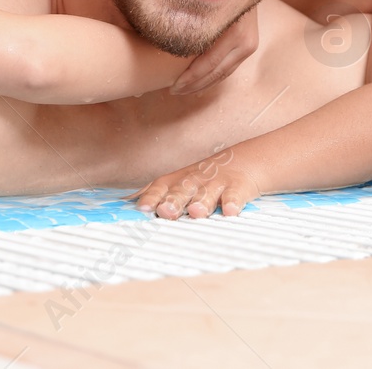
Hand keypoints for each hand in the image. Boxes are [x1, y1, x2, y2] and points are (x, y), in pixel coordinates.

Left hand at [135, 147, 262, 218]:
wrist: (247, 160)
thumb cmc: (206, 178)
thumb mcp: (182, 181)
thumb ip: (156, 193)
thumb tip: (124, 203)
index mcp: (179, 180)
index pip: (161, 187)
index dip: (151, 197)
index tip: (141, 208)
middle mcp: (195, 180)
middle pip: (182, 190)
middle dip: (174, 200)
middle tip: (166, 211)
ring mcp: (217, 183)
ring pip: (207, 193)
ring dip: (201, 202)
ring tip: (196, 212)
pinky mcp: (239, 186)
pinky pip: (235, 195)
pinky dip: (232, 202)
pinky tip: (229, 211)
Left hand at [171, 6, 258, 94]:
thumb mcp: (204, 1)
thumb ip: (190, 21)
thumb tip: (163, 34)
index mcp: (234, 32)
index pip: (208, 64)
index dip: (189, 78)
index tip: (173, 86)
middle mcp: (245, 42)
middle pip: (217, 73)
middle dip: (195, 85)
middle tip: (175, 91)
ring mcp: (250, 45)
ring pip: (225, 73)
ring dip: (204, 84)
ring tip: (185, 89)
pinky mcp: (250, 46)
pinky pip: (230, 67)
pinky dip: (215, 75)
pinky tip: (201, 80)